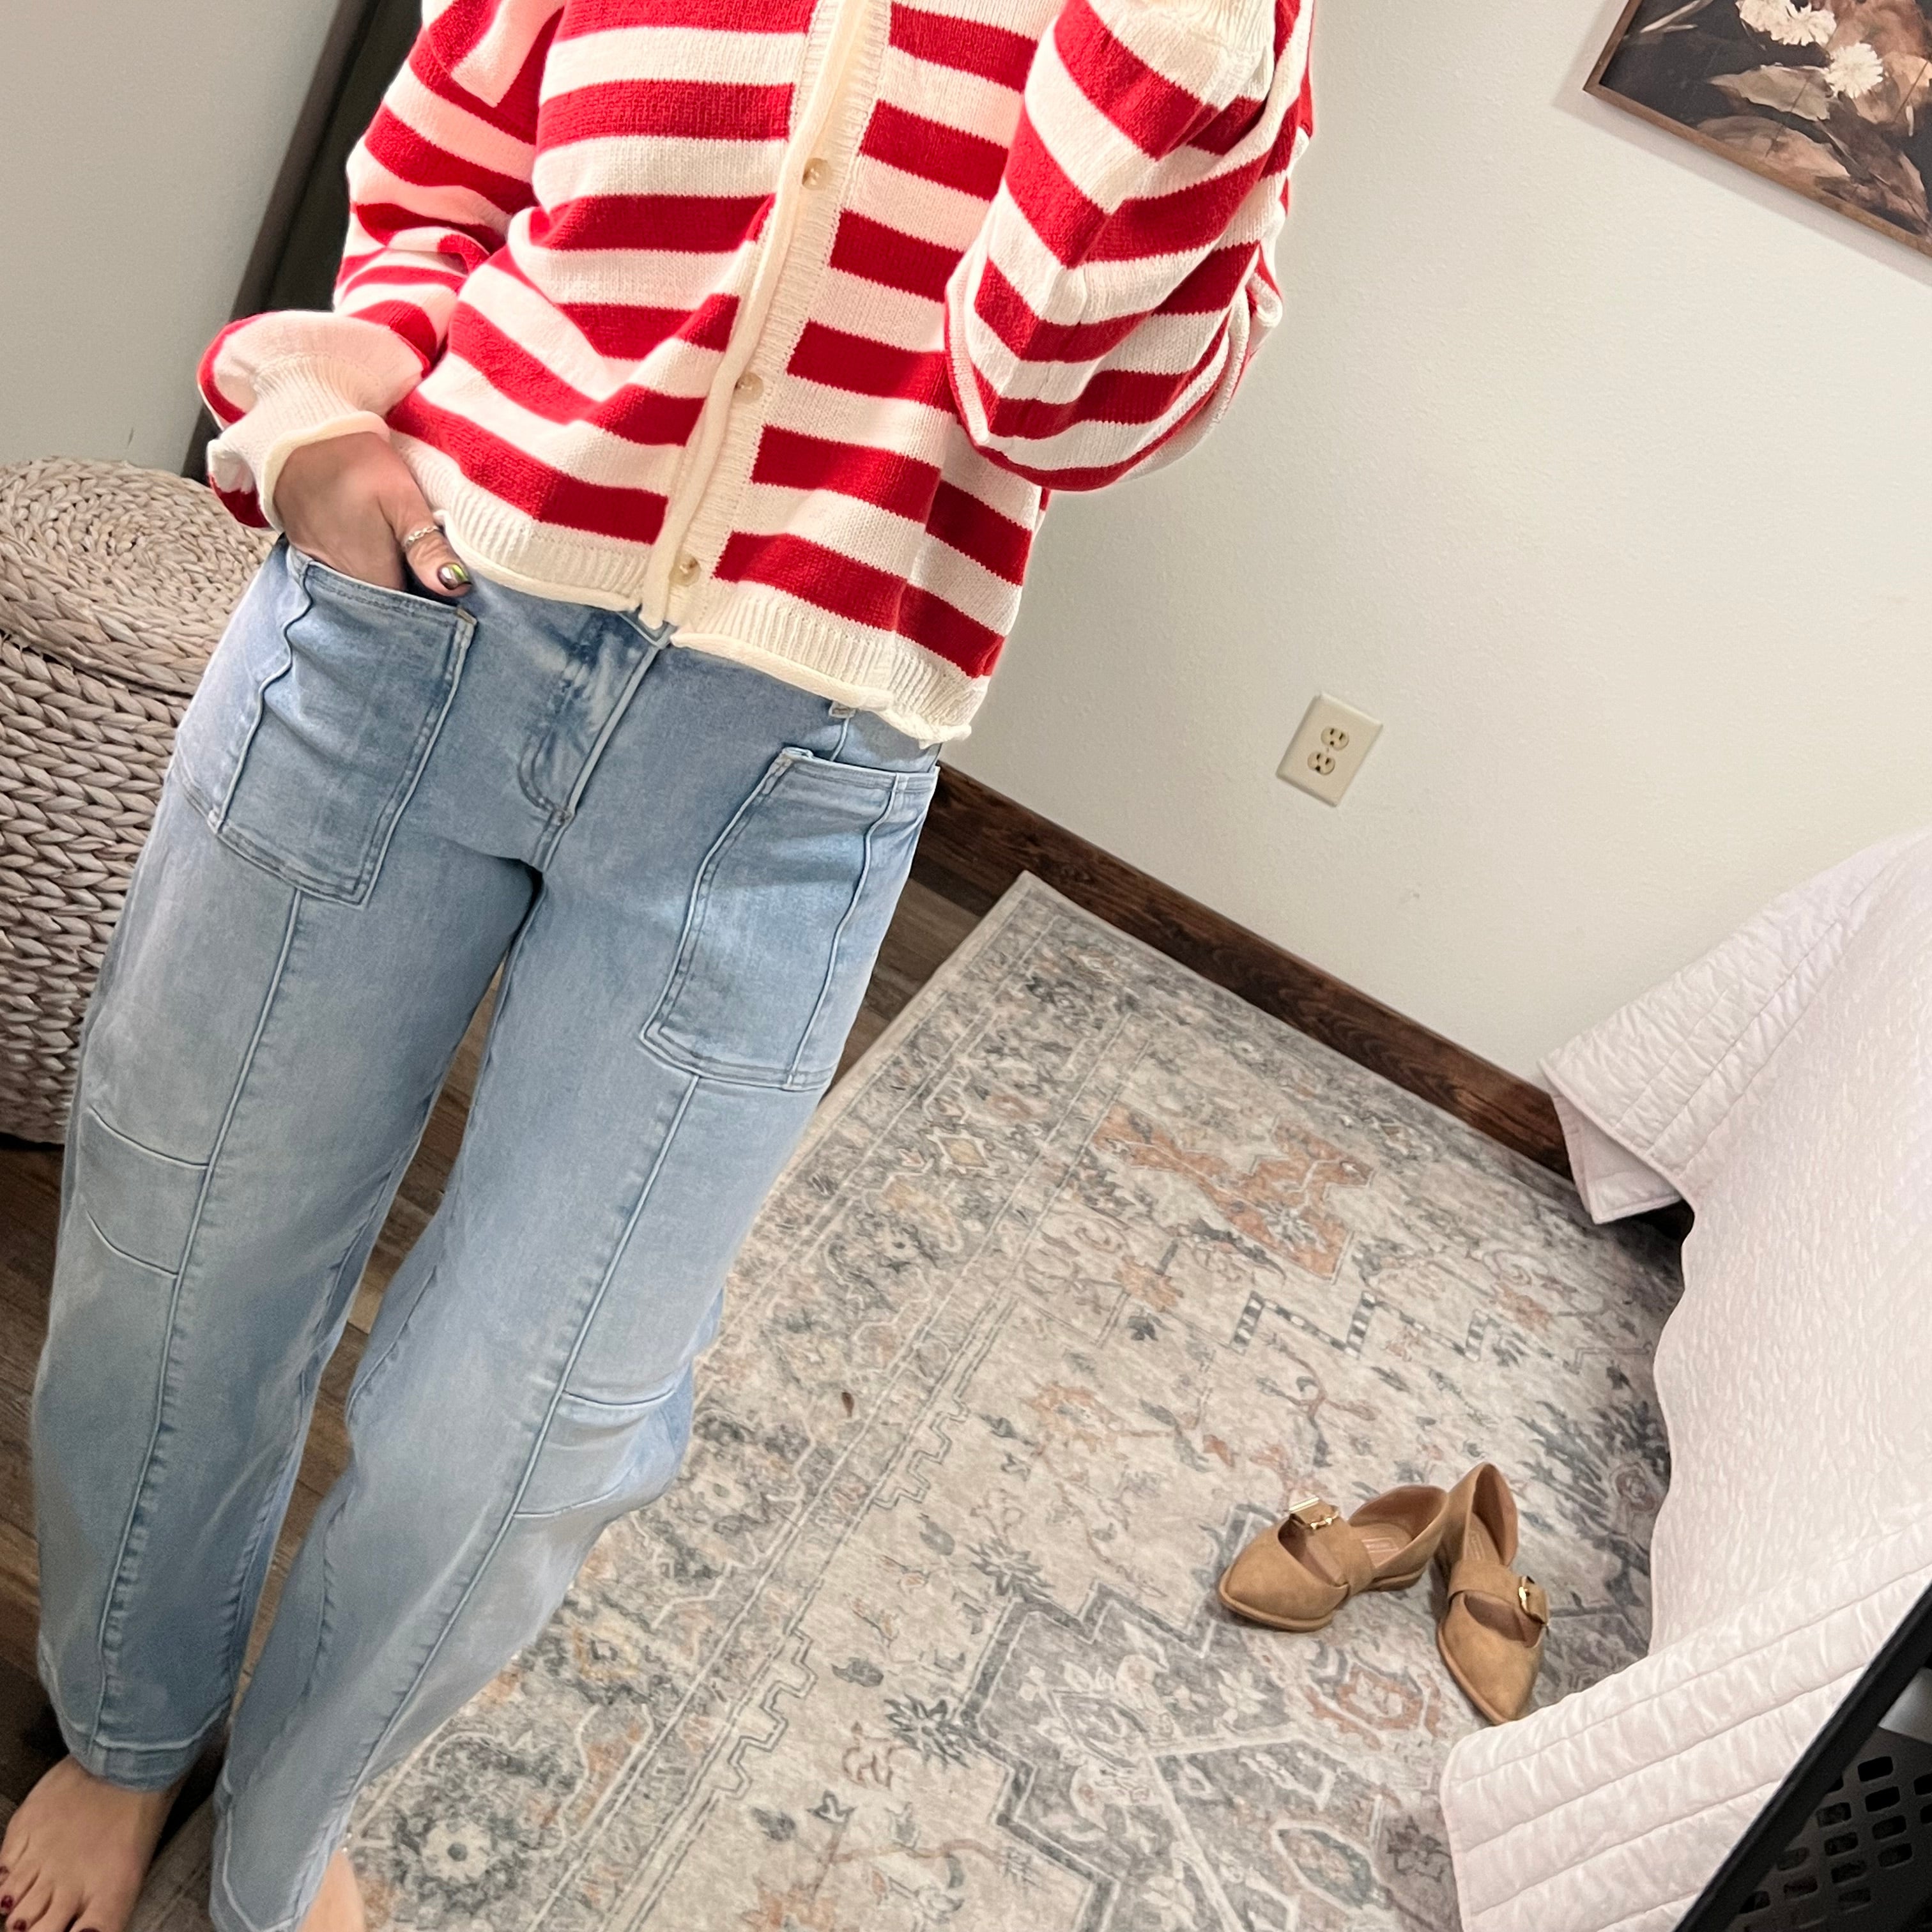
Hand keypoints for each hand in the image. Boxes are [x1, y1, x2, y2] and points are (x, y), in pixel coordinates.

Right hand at [270, 432, 470, 597]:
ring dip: (390, 582)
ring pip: (368, 592)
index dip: (435, 606)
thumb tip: (457, 586)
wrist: (299, 438)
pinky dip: (365, 569)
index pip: (413, 615)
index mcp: (374, 579)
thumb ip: (427, 547)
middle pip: (389, 607)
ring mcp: (324, 572)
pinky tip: (379, 550)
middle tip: (435, 569)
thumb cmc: (357, 466)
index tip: (454, 591)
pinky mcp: (312, 556)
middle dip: (413, 595)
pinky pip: (346, 576)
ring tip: (409, 558)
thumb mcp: (402, 501)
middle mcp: (346, 586)